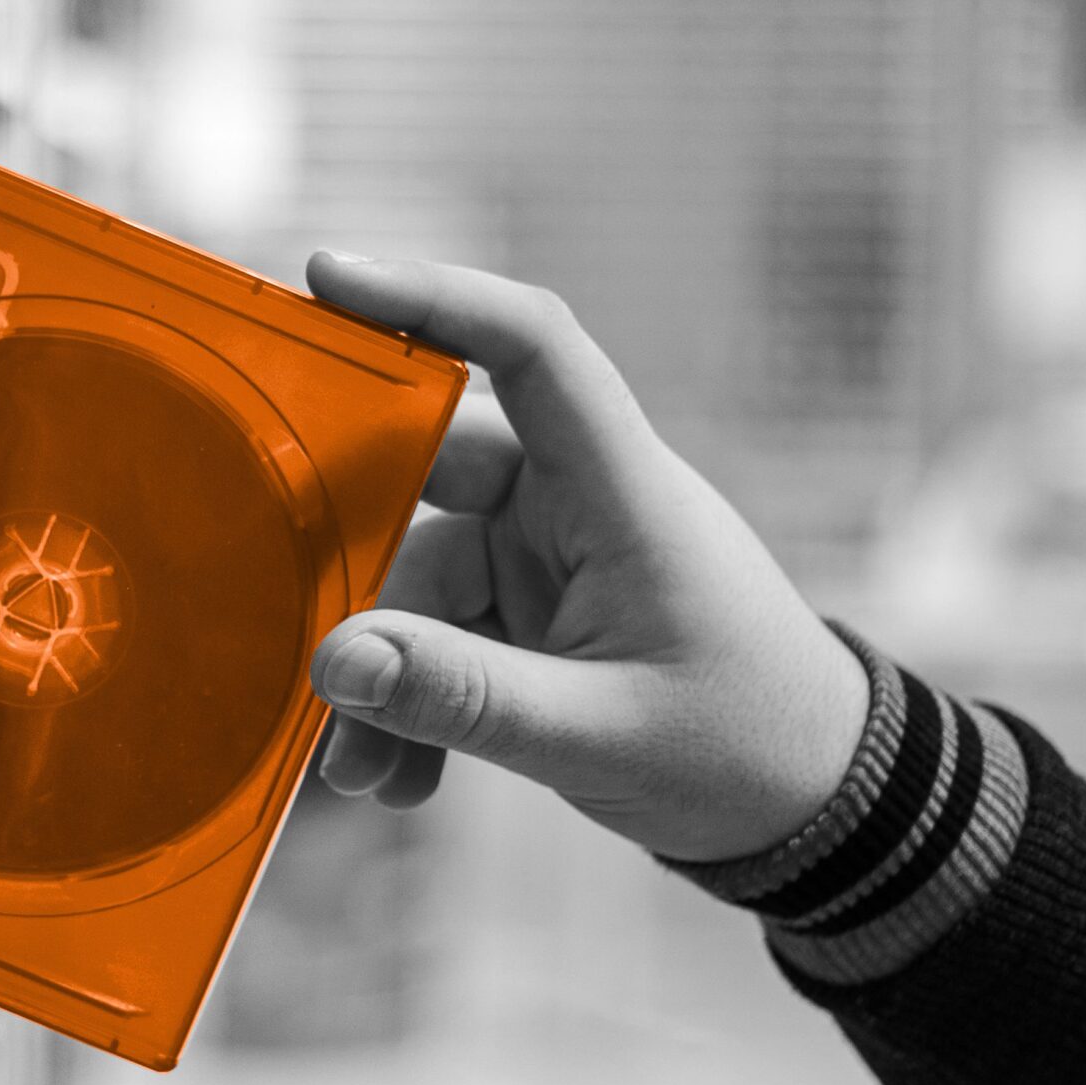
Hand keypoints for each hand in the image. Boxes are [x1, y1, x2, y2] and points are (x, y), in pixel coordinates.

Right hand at [304, 253, 869, 862]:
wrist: (817, 807)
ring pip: (418, 575)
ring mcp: (548, 556)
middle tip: (268, 603)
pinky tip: (394, 777)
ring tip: (358, 769)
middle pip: (431, 468)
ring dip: (380, 671)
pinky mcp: (531, 611)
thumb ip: (464, 698)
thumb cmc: (744, 749)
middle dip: (350, 554)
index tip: (326, 276)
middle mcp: (576, 501)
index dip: (432, 297)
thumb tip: (336, 664)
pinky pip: (436, 635)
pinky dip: (408, 698)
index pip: (532, 346)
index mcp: (621, 490)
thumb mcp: (600, 734)